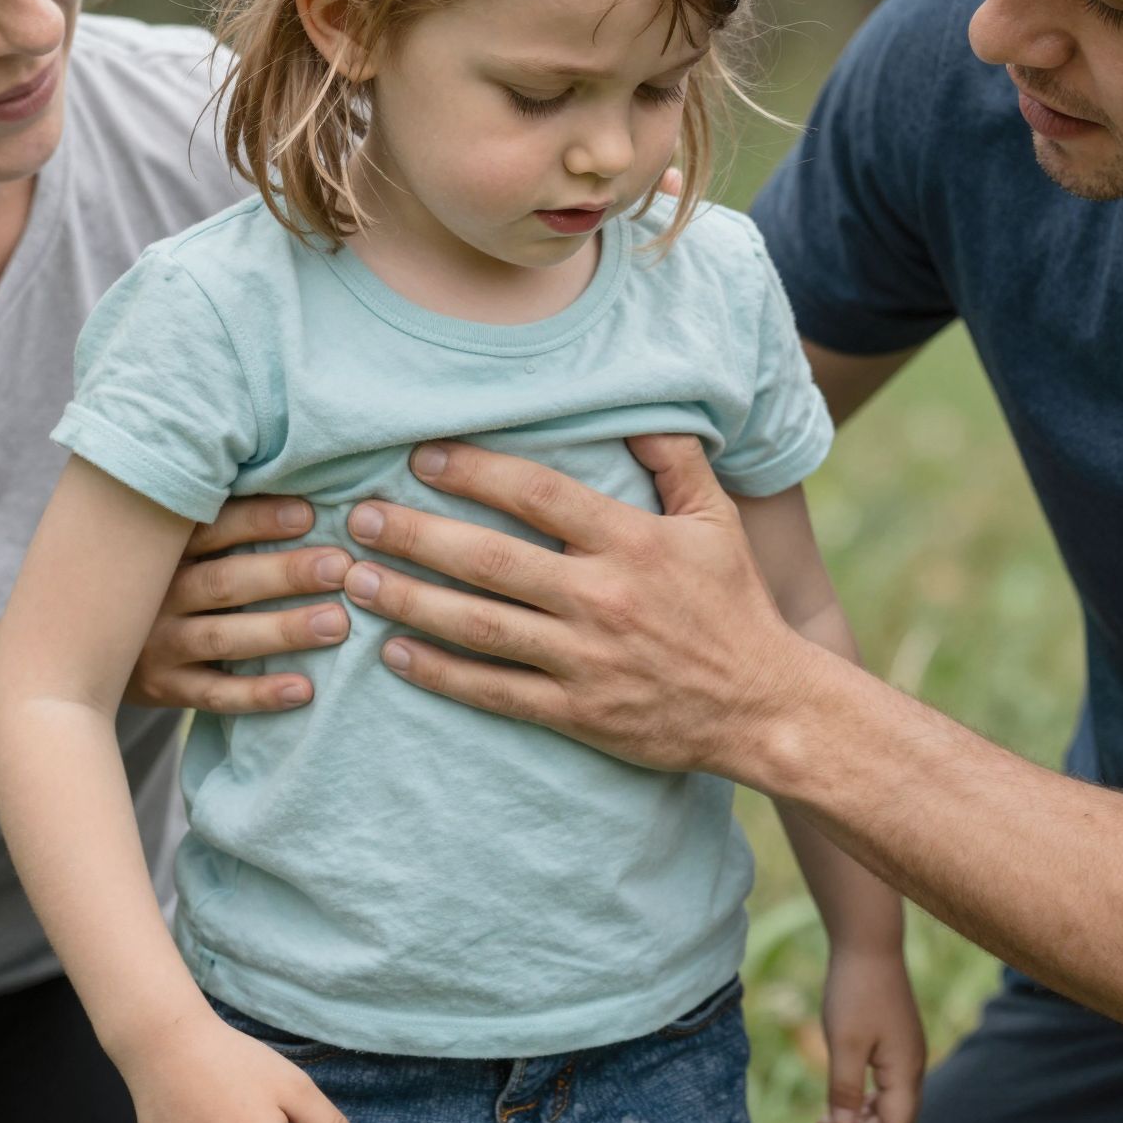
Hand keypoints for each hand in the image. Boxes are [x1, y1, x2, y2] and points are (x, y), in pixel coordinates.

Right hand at [126, 497, 350, 714]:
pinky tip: (303, 689)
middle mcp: (155, 595)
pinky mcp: (164, 689)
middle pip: (224, 583)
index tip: (309, 515)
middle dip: (284, 574)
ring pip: (222, 638)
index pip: (210, 528)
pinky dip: (258, 694)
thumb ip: (217, 523)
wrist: (79, 646)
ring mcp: (156, 645)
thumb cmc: (157, 580)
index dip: (258, 520)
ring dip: (281, 631)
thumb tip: (304, 496)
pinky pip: (214, 695)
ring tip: (336, 623)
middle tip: (340, 567)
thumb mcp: (170, 546)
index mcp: (162, 550)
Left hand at [342, 436, 821, 777]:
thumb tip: (636, 409)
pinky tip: (396, 654)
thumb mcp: (717, 522)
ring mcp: (585, 659)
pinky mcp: (577, 713)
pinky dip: (441, 673)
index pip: (538, 494)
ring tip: (357, 579)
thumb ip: (675, 460)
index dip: (475, 470)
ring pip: (479, 626)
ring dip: (410, 602)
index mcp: (632, 542)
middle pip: (490, 559)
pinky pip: (494, 692)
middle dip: (417, 535)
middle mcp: (601, 597)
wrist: (764, 707)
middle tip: (360, 517)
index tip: (422, 455)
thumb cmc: (735, 608)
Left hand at [816, 945, 926, 1122]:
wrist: (866, 944)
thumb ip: (844, 1090)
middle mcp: (912, 1066)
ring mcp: (904, 1053)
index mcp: (906, 1070)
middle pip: (896, 1121)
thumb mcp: (844, 1044)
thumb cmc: (855, 991)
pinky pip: (882, 1084)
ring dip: (859, 1120)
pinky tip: (835, 1101)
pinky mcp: (893, 1042)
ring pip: (887, 1104)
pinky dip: (860, 1099)